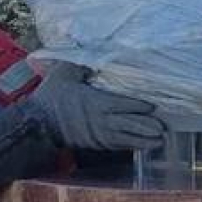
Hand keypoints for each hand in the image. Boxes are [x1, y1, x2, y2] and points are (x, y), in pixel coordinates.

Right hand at [31, 63, 164, 150]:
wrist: (37, 123)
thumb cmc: (51, 97)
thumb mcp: (63, 73)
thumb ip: (80, 65)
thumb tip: (92, 55)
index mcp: (95, 101)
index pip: (123, 104)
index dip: (139, 106)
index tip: (153, 107)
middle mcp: (101, 119)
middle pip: (130, 124)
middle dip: (148, 127)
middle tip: (165, 129)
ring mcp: (99, 134)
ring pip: (127, 138)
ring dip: (144, 140)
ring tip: (160, 141)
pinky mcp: (96, 144)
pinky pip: (118, 146)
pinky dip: (132, 146)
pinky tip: (144, 146)